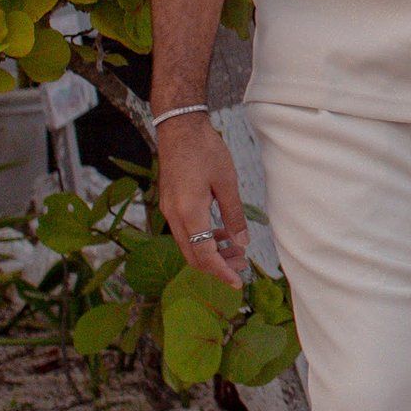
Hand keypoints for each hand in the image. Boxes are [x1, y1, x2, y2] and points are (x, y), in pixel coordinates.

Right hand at [156, 111, 249, 282]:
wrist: (179, 128)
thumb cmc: (204, 150)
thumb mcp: (227, 182)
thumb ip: (234, 215)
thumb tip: (242, 243)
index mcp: (189, 213)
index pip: (205, 255)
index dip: (221, 272)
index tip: (236, 282)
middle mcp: (174, 216)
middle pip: (193, 256)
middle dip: (217, 266)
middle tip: (242, 265)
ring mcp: (169, 211)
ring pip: (188, 246)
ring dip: (210, 253)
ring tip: (235, 249)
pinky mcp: (170, 204)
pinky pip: (185, 232)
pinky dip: (202, 239)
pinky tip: (220, 233)